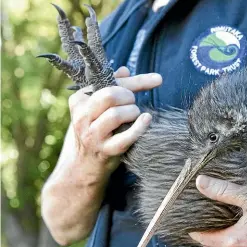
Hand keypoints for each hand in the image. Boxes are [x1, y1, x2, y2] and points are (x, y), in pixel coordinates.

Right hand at [42, 67, 161, 245]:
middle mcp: (82, 117)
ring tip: (136, 116)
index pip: (109, 82)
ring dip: (133, 112)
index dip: (137, 80)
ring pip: (116, 114)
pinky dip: (139, 127)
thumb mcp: (95, 110)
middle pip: (110, 95)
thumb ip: (109, 88)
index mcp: (79, 100)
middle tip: (134, 103)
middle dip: (129, 96)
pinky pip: (126, 137)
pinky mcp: (105, 151)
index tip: (158, 79)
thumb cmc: (93, 133)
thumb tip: (124, 69)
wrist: (81, 168)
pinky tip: (146, 120)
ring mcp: (92, 135)